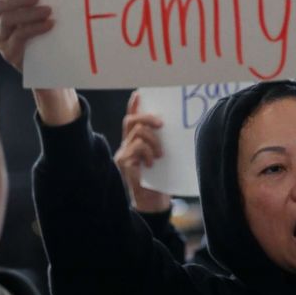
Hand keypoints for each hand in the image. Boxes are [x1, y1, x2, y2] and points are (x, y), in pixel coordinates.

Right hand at [0, 0, 78, 124]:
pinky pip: (18, 36)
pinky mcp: (9, 53)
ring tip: (47, 10)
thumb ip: (41, 5)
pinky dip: (34, 27)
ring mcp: (1, 40)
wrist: (51, 70)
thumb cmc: (48, 39)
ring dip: (28, 13)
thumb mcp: (42, 19)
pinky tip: (49, 24)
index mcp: (4, 13)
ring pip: (7, 20)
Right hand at [115, 92, 170, 212]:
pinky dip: (148, 152)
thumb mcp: (163, 156)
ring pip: (137, 133)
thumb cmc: (160, 179)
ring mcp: (123, 153)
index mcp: (135, 141)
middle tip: (161, 124)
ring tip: (160, 154)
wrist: (153, 201)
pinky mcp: (123, 162)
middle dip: (147, 117)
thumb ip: (161, 142)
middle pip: (131, 121)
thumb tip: (172, 126)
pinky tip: (152, 163)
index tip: (139, 92)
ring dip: (153, 141)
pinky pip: (136, 146)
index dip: (134, 105)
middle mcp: (126, 145)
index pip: (132, 119)